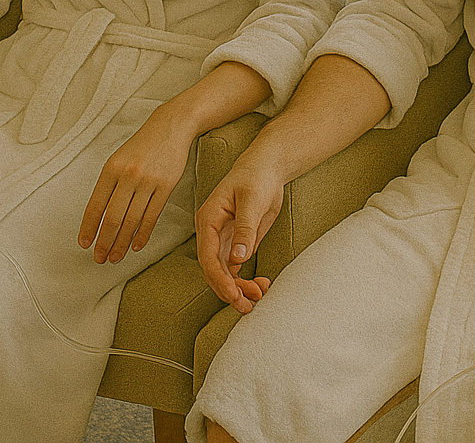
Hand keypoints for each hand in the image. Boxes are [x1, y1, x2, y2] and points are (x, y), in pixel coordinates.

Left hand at [78, 102, 193, 264]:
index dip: (88, 228)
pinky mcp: (166, 186)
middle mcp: (128, 175)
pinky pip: (151, 216)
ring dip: (122, 243)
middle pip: (113, 218)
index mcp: (112, 168)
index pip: (95, 205)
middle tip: (100, 258)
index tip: (85, 244)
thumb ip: (109, 184)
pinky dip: (143, 234)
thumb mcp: (118, 158)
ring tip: (116, 257)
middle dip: (104, 242)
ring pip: (132, 221)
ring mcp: (148, 181)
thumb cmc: (142, 145)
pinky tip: (136, 245)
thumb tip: (98, 217)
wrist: (171, 127)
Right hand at [196, 161, 284, 312]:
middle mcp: (211, 233)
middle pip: (213, 269)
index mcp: (208, 219)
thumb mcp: (252, 200)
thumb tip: (237, 260)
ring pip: (224, 273)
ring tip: (258, 298)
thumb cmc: (256, 177)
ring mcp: (222, 240)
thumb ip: (245, 229)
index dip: (219, 278)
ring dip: (238, 289)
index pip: (207, 256)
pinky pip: (235, 269)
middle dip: (228, 290)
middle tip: (247, 305)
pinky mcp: (235, 244)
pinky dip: (245, 281)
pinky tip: (261, 286)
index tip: (232, 295)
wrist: (266, 168)